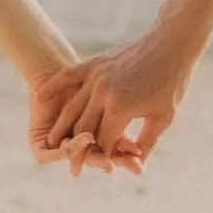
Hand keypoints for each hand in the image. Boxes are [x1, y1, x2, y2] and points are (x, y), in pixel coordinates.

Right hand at [36, 23, 194, 176]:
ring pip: (71, 107)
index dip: (103, 157)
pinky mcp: (95, 63)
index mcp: (120, 108)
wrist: (171, 44)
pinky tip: (41, 95)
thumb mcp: (163, 117)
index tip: (100, 168)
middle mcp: (103, 93)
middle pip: (82, 128)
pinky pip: (69, 76)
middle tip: (73, 167)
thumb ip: (147, 142)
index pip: (103, 141)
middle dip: (77, 151)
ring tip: (53, 142)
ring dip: (61, 127)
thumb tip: (137, 164)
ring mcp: (96, 76)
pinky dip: (54, 86)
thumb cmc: (172, 83)